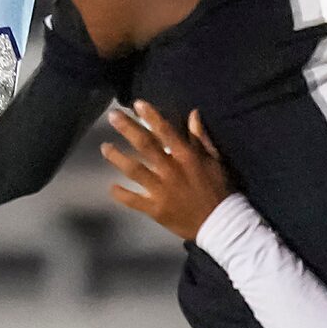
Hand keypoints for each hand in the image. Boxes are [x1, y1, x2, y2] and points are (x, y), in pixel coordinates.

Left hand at [102, 101, 233, 242]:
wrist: (222, 224)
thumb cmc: (219, 189)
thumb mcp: (215, 160)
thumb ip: (201, 138)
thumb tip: (192, 113)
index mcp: (187, 157)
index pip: (166, 131)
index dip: (150, 116)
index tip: (137, 104)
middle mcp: (171, 170)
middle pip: (145, 146)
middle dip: (127, 129)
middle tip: (112, 116)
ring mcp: (161, 191)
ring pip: (134, 170)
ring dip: (117, 158)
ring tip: (104, 147)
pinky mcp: (156, 210)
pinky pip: (134, 201)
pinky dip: (122, 194)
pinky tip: (111, 187)